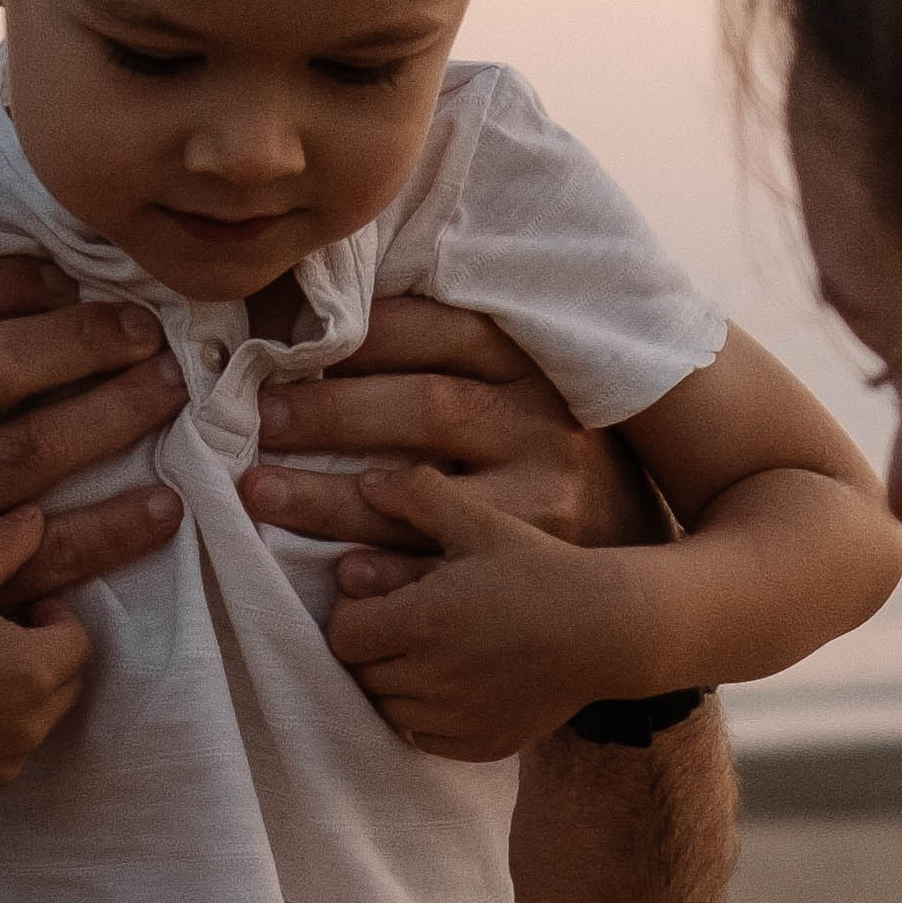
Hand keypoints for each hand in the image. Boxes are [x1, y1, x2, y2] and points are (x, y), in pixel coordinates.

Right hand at [0, 256, 181, 624]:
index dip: (14, 281)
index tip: (66, 279)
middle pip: (2, 364)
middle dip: (88, 337)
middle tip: (144, 331)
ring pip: (39, 446)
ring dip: (120, 411)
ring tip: (166, 391)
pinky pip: (56, 549)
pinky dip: (119, 526)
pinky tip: (163, 503)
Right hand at [0, 507, 89, 803]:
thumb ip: (3, 545)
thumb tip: (36, 517)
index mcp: (35, 671)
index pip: (77, 641)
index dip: (52, 619)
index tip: (19, 610)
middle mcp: (29, 726)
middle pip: (65, 686)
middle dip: (43, 660)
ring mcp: (3, 764)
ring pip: (33, 725)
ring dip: (17, 701)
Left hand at [241, 299, 658, 599]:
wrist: (644, 577)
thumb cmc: (556, 468)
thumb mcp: (526, 398)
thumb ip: (453, 363)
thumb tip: (333, 325)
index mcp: (536, 368)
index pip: (437, 330)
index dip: (358, 336)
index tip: (286, 346)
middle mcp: (545, 426)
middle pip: (423, 405)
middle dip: (329, 412)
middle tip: (257, 420)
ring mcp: (542, 500)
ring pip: (419, 490)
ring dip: (327, 495)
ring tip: (260, 491)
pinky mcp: (529, 564)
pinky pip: (438, 568)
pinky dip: (382, 571)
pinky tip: (335, 572)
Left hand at [324, 467, 651, 757]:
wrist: (608, 628)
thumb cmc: (542, 568)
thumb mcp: (483, 522)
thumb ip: (418, 497)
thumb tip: (364, 481)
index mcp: (422, 622)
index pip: (343, 635)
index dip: (353, 615)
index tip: (381, 601)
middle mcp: (433, 678)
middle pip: (360, 675)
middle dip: (371, 648)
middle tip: (403, 624)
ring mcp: (457, 718)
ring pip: (387, 710)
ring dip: (394, 684)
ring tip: (427, 652)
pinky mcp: (479, 745)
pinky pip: (423, 738)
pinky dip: (425, 717)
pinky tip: (453, 684)